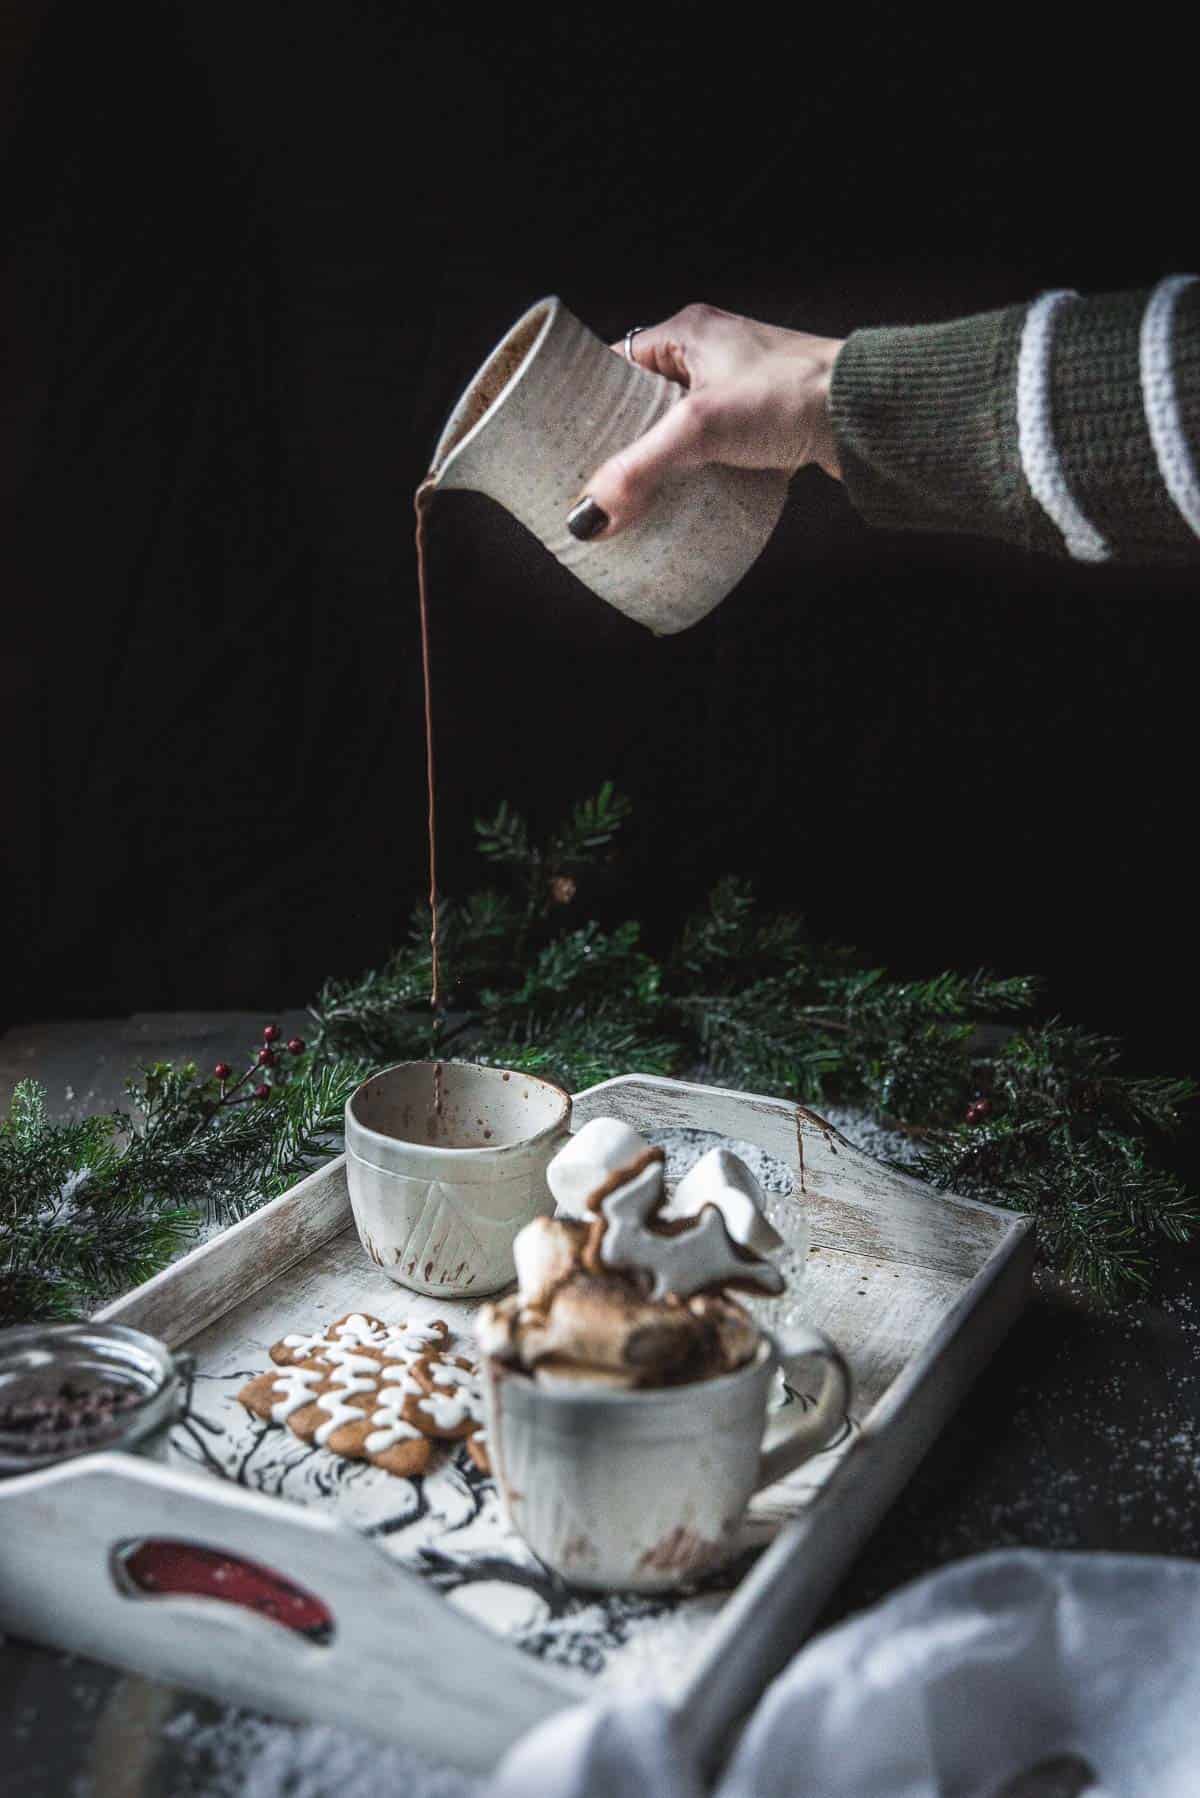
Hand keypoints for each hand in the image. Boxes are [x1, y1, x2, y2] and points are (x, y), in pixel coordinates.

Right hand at [566, 302, 843, 540]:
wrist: (869, 413)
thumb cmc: (792, 394)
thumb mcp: (701, 430)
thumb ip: (640, 471)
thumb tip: (589, 516)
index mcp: (689, 333)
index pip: (619, 362)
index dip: (591, 397)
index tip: (569, 437)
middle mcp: (714, 356)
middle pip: (647, 403)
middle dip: (625, 442)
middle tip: (597, 479)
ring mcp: (742, 393)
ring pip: (683, 432)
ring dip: (663, 465)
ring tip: (634, 500)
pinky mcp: (767, 427)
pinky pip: (717, 454)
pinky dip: (700, 478)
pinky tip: (686, 505)